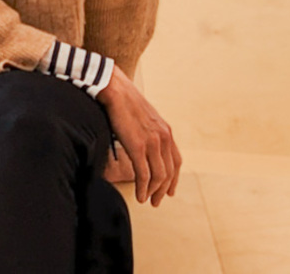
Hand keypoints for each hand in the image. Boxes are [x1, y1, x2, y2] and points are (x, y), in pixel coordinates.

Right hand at [96, 65, 181, 205]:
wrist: (113, 88)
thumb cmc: (122, 100)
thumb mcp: (142, 116)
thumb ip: (146, 130)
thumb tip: (140, 141)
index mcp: (165, 130)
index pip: (176, 161)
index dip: (174, 178)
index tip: (169, 190)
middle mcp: (163, 137)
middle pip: (169, 172)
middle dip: (164, 190)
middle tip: (157, 201)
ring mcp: (152, 142)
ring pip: (159, 176)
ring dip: (153, 192)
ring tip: (146, 200)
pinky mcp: (138, 146)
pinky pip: (144, 174)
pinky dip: (143, 188)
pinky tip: (139, 195)